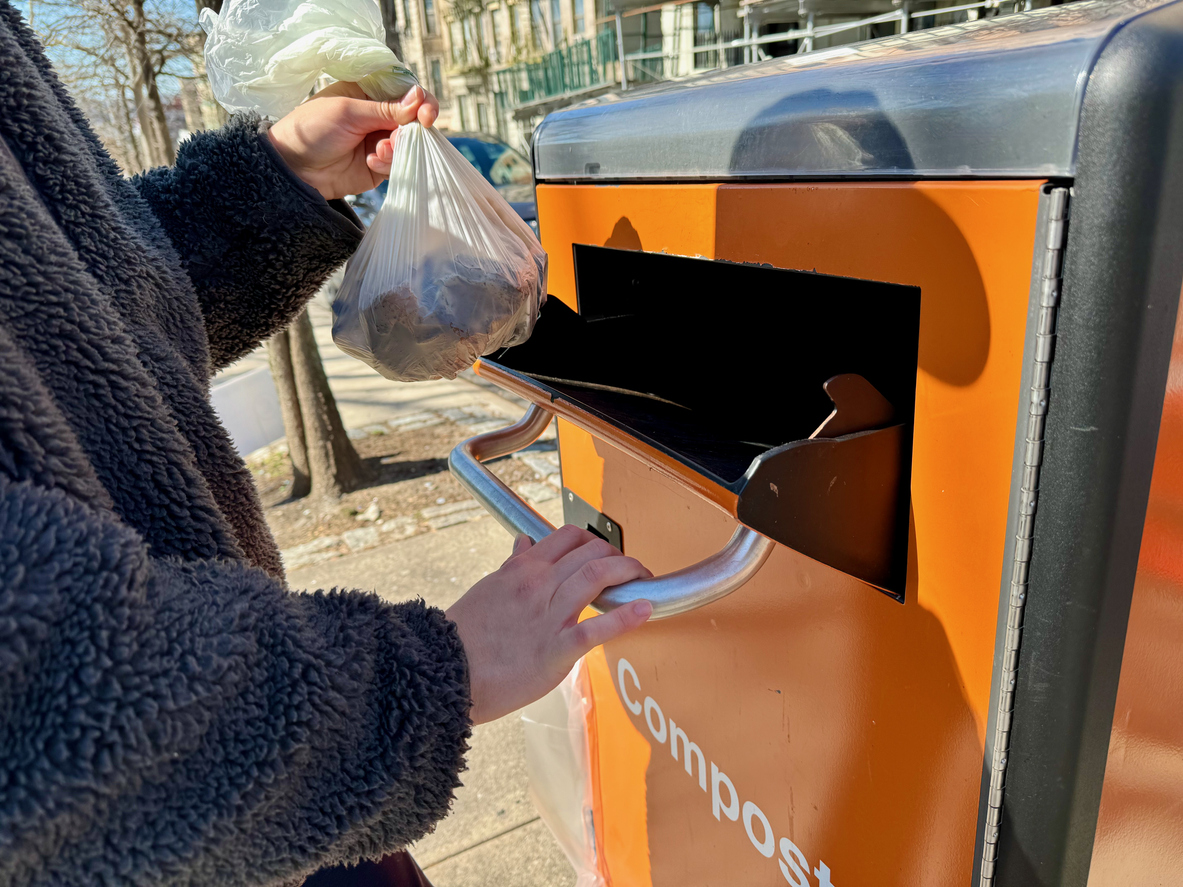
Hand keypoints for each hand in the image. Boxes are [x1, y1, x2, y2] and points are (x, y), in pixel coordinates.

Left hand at [266, 82, 438, 200]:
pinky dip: (389, 163)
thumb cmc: (312, 129)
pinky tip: (370, 161)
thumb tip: (419, 98)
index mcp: (369, 93)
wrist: (294, 168)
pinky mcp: (379, 164)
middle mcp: (378, 115)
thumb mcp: (348, 112)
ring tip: (378, 152)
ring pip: (409, 143)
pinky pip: (398, 163)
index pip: (405, 91)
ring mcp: (379, 140)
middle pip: (413, 119)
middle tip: (407, 135)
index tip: (426, 113)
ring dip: (399, 148)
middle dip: (414, 129)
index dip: (421, 101)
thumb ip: (386, 108)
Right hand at [446, 526, 653, 724]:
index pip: (569, 537)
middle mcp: (538, 585)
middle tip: (632, 570)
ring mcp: (548, 616)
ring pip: (597, 578)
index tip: (606, 553)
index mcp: (523, 569)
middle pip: (591, 553)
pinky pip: (596, 628)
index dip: (595, 541)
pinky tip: (644, 610)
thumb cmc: (463, 635)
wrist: (444, 671)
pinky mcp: (555, 650)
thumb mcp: (487, 588)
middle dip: (619, 557)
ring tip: (643, 580)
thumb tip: (524, 542)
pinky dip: (625, 617)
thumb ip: (512, 565)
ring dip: (629, 575)